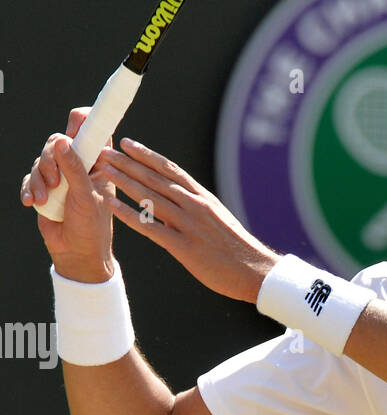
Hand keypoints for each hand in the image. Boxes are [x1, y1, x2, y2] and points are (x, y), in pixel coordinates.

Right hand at [21, 109, 115, 281]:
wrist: (77, 254)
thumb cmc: (91, 227)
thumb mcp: (86, 196)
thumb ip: (74, 168)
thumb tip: (61, 140)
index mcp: (99, 163)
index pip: (94, 130)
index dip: (84, 122)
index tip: (73, 129)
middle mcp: (80, 165)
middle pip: (58, 141)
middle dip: (51, 159)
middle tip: (55, 180)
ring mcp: (61, 176)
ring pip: (41, 159)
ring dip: (40, 178)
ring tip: (44, 199)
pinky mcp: (45, 188)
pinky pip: (30, 178)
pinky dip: (29, 189)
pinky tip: (31, 202)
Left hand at [95, 139, 279, 303]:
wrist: (255, 271)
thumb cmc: (237, 249)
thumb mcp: (218, 221)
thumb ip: (196, 210)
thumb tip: (176, 204)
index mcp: (203, 198)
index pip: (171, 170)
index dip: (147, 155)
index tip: (129, 144)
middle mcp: (195, 206)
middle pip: (156, 178)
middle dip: (128, 163)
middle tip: (105, 150)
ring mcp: (189, 225)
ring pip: (151, 197)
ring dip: (125, 181)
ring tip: (103, 169)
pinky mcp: (185, 247)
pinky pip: (151, 228)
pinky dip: (130, 216)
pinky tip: (113, 206)